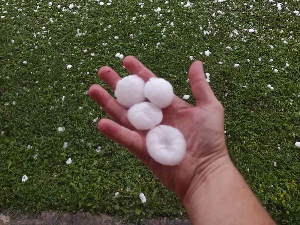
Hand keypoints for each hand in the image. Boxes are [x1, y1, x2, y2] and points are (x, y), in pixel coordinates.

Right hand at [88, 56, 228, 202]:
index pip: (150, 86)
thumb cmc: (211, 140)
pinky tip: (101, 122)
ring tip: (93, 89)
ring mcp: (148, 133)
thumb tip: (196, 62)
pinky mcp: (142, 150)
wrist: (205, 171)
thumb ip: (200, 86)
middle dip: (118, 84)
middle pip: (132, 98)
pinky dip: (114, 132)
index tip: (126, 60)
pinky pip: (126, 139)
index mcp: (170, 106)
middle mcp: (156, 118)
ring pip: (124, 116)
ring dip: (108, 103)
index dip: (138, 72)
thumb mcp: (210, 108)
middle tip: (103, 71)